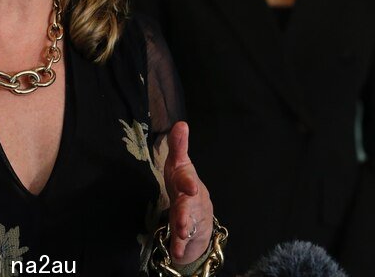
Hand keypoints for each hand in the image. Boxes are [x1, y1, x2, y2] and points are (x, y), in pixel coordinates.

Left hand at [164, 121, 213, 263]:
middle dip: (187, 204)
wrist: (199, 218)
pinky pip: (183, 241)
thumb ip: (179, 146)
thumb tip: (181, 123)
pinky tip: (175, 251)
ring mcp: (193, 217)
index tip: (191, 184)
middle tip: (186, 200)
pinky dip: (179, 246)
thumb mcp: (179, 164)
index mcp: (187, 180)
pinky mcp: (188, 234)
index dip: (188, 178)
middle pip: (189, 201)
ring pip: (189, 221)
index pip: (187, 175)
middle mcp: (193, 198)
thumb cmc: (184, 185)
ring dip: (184, 224)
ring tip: (180, 230)